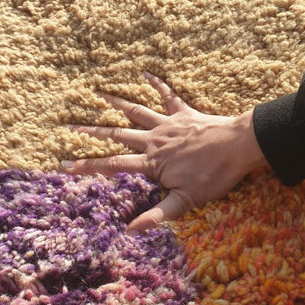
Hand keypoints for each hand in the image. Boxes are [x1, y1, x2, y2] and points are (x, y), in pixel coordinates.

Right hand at [63, 73, 267, 233]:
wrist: (239, 147)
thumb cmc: (215, 175)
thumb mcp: (187, 201)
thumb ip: (158, 215)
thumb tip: (131, 230)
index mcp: (152, 163)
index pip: (113, 165)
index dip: (87, 166)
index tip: (65, 165)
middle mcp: (154, 141)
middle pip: (117, 136)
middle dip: (92, 133)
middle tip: (70, 127)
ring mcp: (168, 125)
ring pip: (136, 113)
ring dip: (116, 104)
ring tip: (98, 94)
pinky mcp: (183, 114)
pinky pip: (168, 96)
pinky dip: (157, 85)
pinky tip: (146, 74)